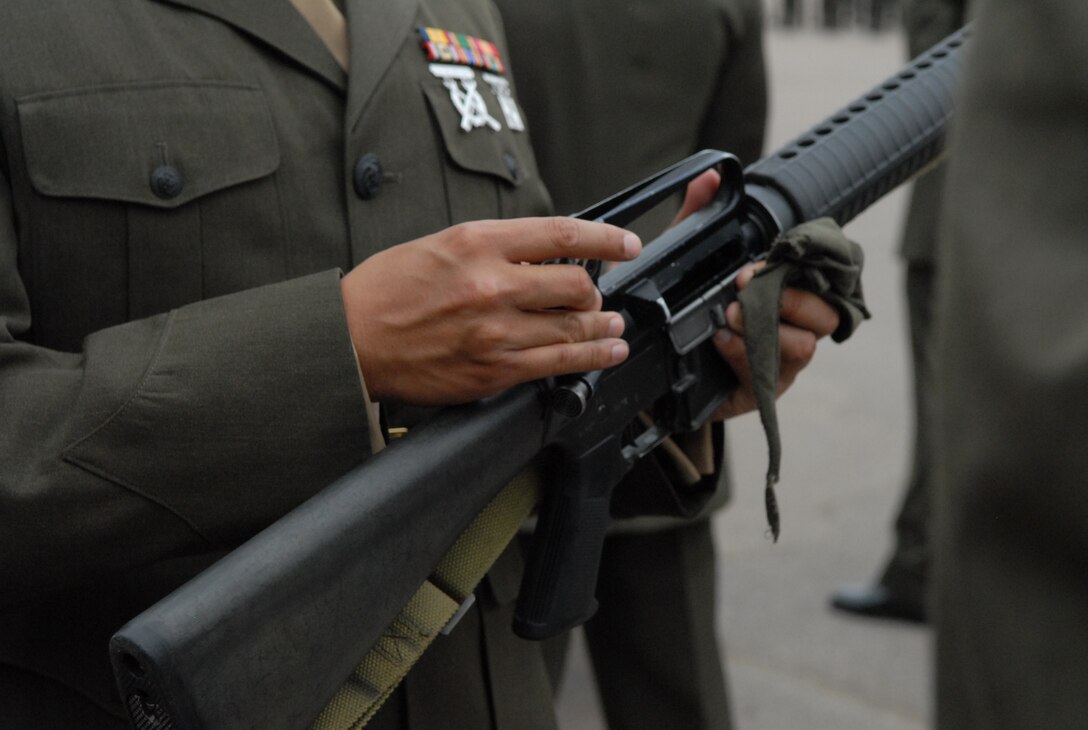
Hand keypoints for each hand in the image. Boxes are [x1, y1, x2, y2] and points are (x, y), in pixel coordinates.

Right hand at [340, 218, 640, 405]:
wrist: (349, 340)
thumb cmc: (386, 290)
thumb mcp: (441, 244)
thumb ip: (495, 247)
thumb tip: (546, 255)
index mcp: (478, 242)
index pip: (563, 234)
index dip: (606, 239)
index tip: (626, 243)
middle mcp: (493, 284)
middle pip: (577, 285)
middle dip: (595, 291)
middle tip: (596, 295)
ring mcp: (496, 331)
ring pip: (573, 328)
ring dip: (602, 327)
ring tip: (611, 326)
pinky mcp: (494, 370)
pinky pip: (558, 364)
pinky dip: (592, 357)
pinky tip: (607, 351)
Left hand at [671, 168, 840, 420]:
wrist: (648, 362)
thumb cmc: (676, 307)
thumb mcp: (681, 258)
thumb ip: (696, 217)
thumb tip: (711, 177)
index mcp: (783, 290)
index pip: (819, 275)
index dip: (797, 268)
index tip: (752, 267)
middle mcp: (791, 325)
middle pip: (827, 313)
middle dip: (789, 299)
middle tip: (742, 291)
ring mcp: (781, 360)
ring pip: (805, 345)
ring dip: (766, 329)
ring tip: (728, 319)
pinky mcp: (762, 389)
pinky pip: (771, 375)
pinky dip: (745, 356)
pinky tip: (720, 344)